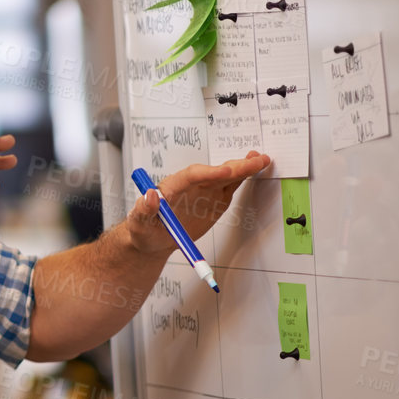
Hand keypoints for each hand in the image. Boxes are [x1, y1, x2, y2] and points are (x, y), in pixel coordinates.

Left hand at [128, 151, 270, 253]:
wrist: (153, 239)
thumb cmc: (143, 229)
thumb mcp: (137, 222)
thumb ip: (143, 210)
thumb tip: (149, 196)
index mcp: (171, 187)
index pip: (192, 175)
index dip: (209, 173)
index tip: (225, 172)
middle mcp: (190, 185)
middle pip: (214, 173)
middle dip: (234, 167)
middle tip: (255, 161)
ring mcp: (204, 191)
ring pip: (226, 176)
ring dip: (243, 167)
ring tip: (261, 160)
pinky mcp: (214, 199)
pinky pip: (231, 185)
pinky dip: (244, 177)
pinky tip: (256, 168)